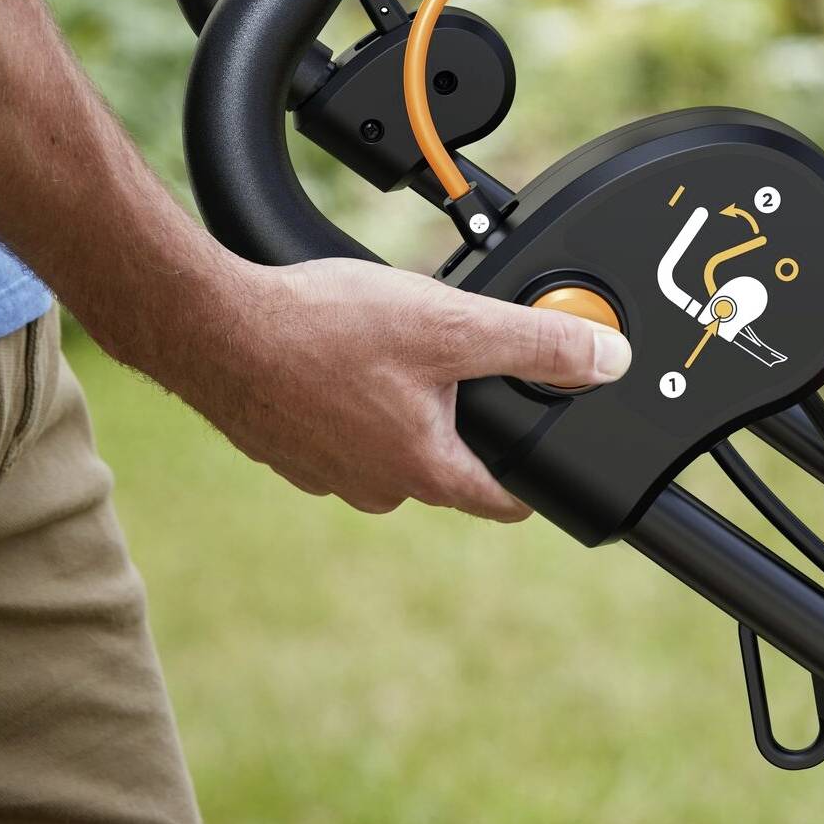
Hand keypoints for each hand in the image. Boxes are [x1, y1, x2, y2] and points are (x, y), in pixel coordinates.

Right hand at [169, 254, 631, 520]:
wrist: (215, 328)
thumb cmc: (325, 329)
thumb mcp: (453, 325)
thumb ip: (535, 346)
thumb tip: (607, 362)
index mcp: (424, 471)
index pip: (505, 499)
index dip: (540, 472)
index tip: (555, 453)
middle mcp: (377, 487)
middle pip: (450, 462)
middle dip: (466, 416)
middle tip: (464, 358)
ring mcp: (327, 472)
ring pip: (394, 441)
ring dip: (406, 401)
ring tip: (395, 344)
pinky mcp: (289, 447)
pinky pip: (344, 427)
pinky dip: (354, 395)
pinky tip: (346, 351)